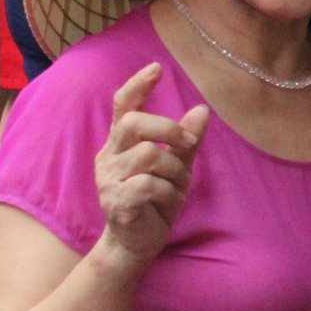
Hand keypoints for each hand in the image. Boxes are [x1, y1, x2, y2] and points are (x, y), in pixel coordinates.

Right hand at [96, 63, 208, 267]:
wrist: (138, 243)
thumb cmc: (156, 202)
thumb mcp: (177, 168)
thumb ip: (186, 141)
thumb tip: (201, 110)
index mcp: (121, 143)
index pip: (122, 106)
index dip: (137, 85)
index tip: (157, 67)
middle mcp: (109, 156)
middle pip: (133, 123)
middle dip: (166, 128)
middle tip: (187, 143)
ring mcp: (108, 179)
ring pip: (148, 155)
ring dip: (174, 170)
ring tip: (178, 186)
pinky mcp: (115, 201)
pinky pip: (148, 185)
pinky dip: (169, 192)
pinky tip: (169, 202)